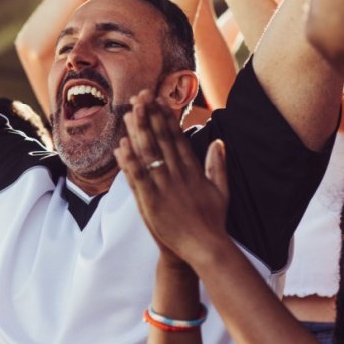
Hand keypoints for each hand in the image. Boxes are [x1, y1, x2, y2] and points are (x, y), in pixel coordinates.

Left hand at [115, 91, 231, 262]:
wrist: (205, 247)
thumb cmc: (213, 221)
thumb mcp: (221, 190)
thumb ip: (217, 165)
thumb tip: (218, 142)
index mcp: (193, 171)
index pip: (177, 138)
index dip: (167, 118)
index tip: (159, 101)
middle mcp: (178, 175)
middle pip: (161, 140)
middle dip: (150, 116)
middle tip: (141, 96)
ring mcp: (164, 188)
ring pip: (148, 154)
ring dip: (138, 131)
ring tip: (129, 112)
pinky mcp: (152, 202)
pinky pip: (138, 177)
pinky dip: (130, 161)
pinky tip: (121, 146)